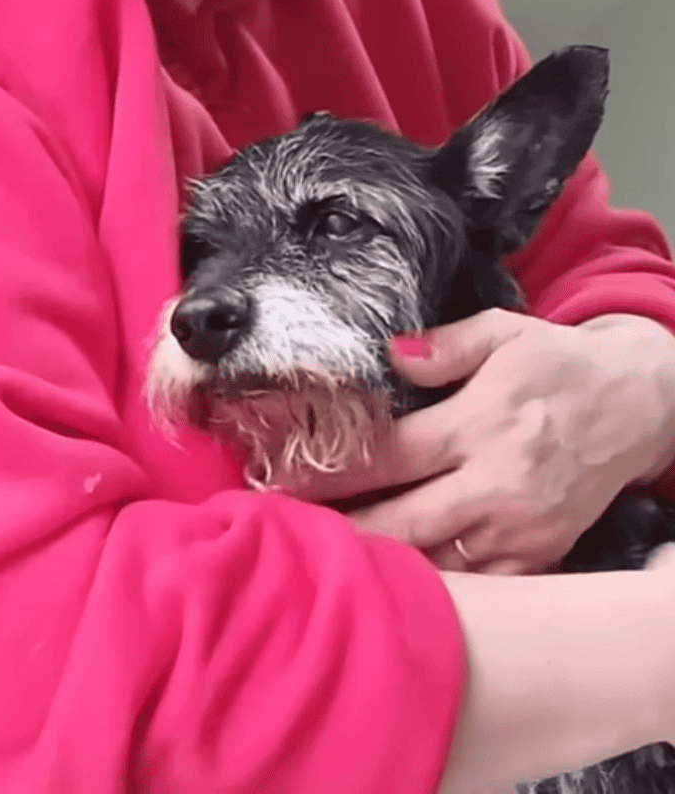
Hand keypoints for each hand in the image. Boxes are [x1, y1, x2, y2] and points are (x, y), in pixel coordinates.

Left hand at [282, 309, 674, 574]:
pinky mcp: (540, 553)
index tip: (281, 481)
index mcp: (480, 423)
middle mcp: (497, 482)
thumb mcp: (505, 334)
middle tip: (284, 532)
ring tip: (322, 558)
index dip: (329, 472)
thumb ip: (443, 346)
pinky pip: (476, 584)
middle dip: (337, 532)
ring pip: (432, 563)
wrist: (637, 404)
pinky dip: (432, 584)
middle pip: (399, 522)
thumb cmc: (560, 365)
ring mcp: (520, 527)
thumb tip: (387, 355)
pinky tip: (391, 577)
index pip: (388, 456)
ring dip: (378, 563)